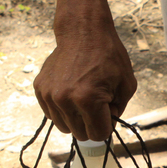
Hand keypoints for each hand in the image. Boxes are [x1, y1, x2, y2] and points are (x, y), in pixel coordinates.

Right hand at [34, 17, 136, 140]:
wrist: (83, 32)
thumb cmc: (108, 56)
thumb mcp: (126, 85)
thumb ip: (118, 111)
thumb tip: (106, 125)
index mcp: (88, 100)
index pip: (98, 135)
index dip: (106, 126)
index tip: (108, 112)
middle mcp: (65, 100)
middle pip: (80, 134)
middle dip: (91, 123)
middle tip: (97, 103)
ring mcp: (49, 95)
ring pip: (64, 127)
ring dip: (76, 118)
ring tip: (83, 96)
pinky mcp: (40, 89)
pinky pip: (52, 114)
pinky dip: (63, 109)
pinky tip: (71, 92)